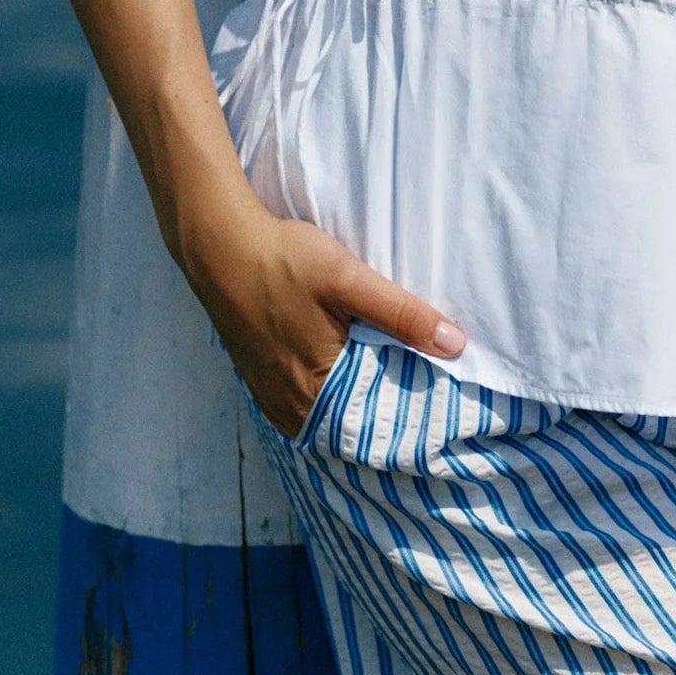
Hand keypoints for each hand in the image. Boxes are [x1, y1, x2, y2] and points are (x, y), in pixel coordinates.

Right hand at [185, 197, 466, 438]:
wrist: (219, 246)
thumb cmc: (283, 261)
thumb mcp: (350, 281)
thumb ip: (402, 315)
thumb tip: (456, 346)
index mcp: (313, 395)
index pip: (379, 428)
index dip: (414, 416)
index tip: (447, 403)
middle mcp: (291, 410)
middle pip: (356, 424)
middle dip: (392, 408)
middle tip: (432, 385)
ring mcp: (273, 399)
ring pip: (333, 414)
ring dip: (362, 400)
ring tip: (399, 374)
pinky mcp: (264, 382)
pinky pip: (310, 402)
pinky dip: (336, 393)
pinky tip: (354, 367)